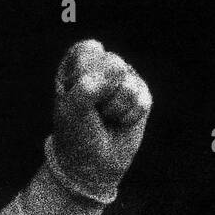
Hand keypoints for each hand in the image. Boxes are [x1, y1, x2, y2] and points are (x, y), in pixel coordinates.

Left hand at [49, 39, 151, 199]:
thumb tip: (120, 69)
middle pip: (112, 64)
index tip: (76, 91)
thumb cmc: (75, 134)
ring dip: (114, 108)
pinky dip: (128, 117)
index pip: (88, 49)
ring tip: (105, 118)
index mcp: (77, 67)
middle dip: (100, 94)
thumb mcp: (72, 109)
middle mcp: (102, 69)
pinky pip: (142, 100)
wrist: (91, 164)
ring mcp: (124, 81)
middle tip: (92, 110)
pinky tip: (120, 123)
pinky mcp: (142, 97)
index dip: (85, 72)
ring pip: (128, 84)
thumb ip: (89, 85)